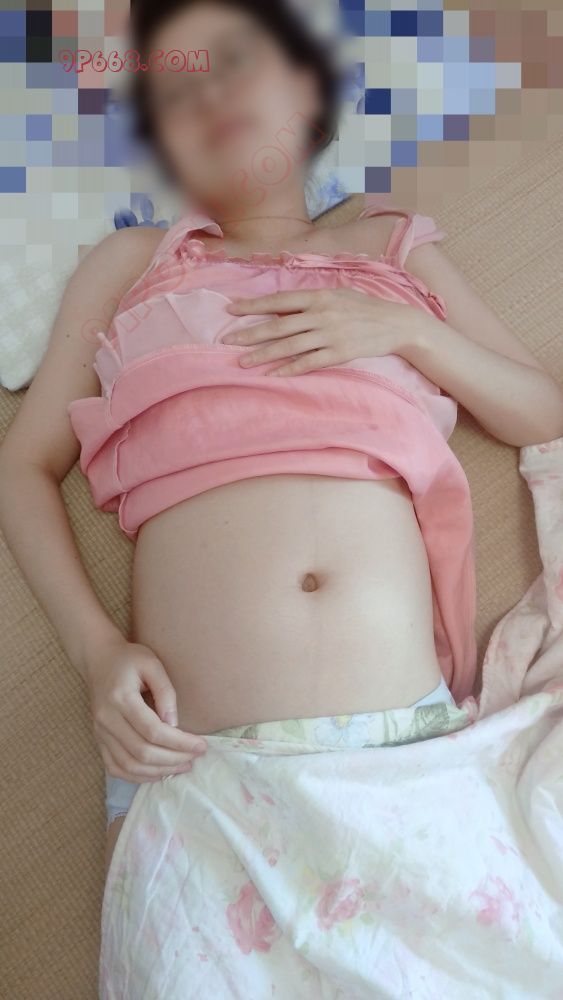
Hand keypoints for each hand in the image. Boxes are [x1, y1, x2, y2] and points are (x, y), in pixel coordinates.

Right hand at [85, 633, 206, 781]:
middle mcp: (106, 719)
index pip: (153, 731)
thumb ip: (165, 691)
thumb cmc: (129, 659)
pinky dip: (137, 776)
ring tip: (182, 767)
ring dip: (158, 771)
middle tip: (195, 758)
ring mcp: (100, 732)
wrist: (98, 660)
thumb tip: (174, 723)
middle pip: (142, 751)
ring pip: (129, 765)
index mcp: (120, 698)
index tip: (201, 745)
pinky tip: (158, 773)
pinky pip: (115, 768)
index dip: (179, 742)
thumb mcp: (152, 663)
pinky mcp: (99, 740)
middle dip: (173, 759)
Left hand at [221, 288, 426, 375]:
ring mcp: (329, 335)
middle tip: (226, 342)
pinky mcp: (339, 353)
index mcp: (319, 296)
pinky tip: (272, 375)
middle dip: (250, 334)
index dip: (253, 306)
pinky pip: (308, 363)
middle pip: (278, 325)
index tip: (231, 310)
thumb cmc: (364, 308)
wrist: (396, 323)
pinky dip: (289, 369)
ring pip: (289, 346)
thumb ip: (310, 300)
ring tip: (243, 362)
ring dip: (264, 355)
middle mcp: (321, 314)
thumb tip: (282, 308)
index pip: (278, 300)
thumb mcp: (337, 294)